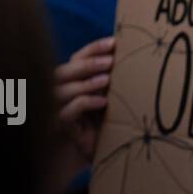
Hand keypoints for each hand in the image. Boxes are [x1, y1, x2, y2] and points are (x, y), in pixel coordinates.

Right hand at [55, 36, 112, 167]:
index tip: (115, 42)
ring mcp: (55, 109)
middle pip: (63, 71)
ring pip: (62, 90)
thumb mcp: (111, 94)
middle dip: (88, 64)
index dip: (93, 48)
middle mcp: (58, 90)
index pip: (77, 57)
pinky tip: (103, 102)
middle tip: (111, 61)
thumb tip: (137, 52)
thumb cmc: (106, 119)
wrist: (96, 151)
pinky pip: (67, 112)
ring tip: (108, 80)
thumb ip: (114, 77)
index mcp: (72, 78)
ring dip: (86, 83)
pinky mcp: (59, 127)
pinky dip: (85, 103)